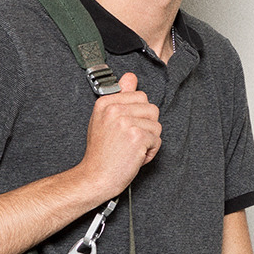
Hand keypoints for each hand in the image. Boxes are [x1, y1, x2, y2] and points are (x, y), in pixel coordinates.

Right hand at [79, 72, 161, 198]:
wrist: (96, 177)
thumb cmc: (101, 153)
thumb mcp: (104, 120)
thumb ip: (120, 97)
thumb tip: (130, 77)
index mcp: (105, 103)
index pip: (140, 96)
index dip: (138, 115)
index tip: (124, 128)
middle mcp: (114, 109)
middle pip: (152, 109)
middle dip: (146, 126)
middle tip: (129, 140)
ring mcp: (126, 122)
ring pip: (156, 125)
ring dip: (149, 141)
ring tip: (131, 149)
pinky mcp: (137, 136)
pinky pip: (157, 140)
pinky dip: (150, 152)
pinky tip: (135, 157)